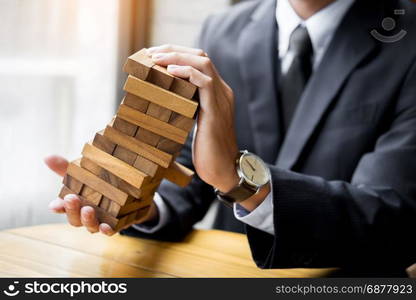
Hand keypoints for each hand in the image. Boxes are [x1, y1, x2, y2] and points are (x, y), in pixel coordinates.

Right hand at [44, 155, 157, 234]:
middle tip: (72, 198)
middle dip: (72, 210)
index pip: (62, 207)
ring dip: (87, 220)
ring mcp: (100, 221)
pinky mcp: (116, 225)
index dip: (58, 206)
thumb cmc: (100, 185)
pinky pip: (110, 231)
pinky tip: (105, 227)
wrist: (130, 196)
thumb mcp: (83, 174)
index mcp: (76, 204)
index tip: (54, 204)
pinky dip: (106, 230)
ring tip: (88, 210)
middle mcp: (86, 215)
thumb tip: (47, 157)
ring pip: (90, 226)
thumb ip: (66, 167)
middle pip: (74, 219)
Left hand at [147, 45, 239, 191]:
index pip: (200, 61)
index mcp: (217, 93)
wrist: (223, 169)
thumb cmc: (207, 150)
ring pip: (203, 63)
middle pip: (201, 56)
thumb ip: (188, 107)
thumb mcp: (196, 122)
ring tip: (156, 59)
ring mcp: (221, 99)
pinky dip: (187, 73)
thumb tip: (164, 100)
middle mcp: (222, 91)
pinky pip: (205, 82)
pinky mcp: (216, 110)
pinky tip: (170, 72)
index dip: (178, 54)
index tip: (156, 55)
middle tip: (152, 53)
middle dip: (174, 50)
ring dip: (177, 57)